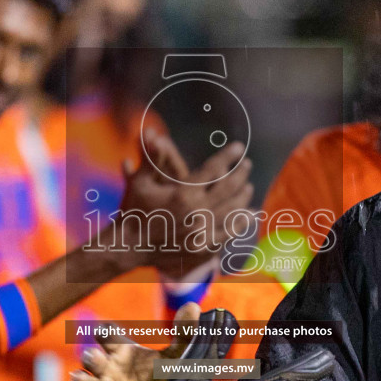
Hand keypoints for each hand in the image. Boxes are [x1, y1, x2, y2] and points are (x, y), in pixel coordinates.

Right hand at [68, 304, 199, 380]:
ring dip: (79, 379)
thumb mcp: (176, 358)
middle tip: (94, 357)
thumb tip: (194, 306)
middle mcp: (108, 369)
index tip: (103, 330)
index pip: (109, 336)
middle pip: (92, 358)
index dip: (105, 333)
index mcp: (123, 352)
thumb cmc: (162, 380)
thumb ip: (184, 333)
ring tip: (80, 379)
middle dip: (91, 357)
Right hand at [112, 131, 253, 276]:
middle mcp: (196, 212)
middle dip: (241, 173)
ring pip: (233, 210)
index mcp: (183, 193)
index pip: (213, 169)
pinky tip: (251, 214)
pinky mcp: (203, 247)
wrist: (129, 247)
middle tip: (247, 165)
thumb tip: (154, 133)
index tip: (239, 147)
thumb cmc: (134, 211)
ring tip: (249, 187)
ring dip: (244, 196)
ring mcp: (202, 232)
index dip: (228, 156)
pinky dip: (242, 223)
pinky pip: (229, 233)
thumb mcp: (140, 181)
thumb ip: (152, 158)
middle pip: (229, 188)